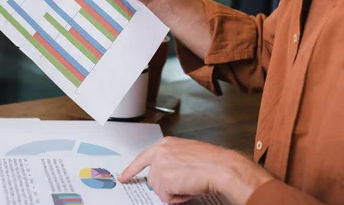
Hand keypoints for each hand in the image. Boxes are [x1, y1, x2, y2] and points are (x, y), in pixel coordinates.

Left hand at [118, 137, 274, 203]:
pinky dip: (178, 198)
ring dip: (174, 192)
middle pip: (153, 179)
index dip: (131, 170)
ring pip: (160, 190)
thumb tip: (167, 176)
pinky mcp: (163, 179)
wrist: (220, 167)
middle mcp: (160, 153)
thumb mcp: (187, 153)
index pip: (142, 158)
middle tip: (185, 182)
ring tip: (189, 183)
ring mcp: (160, 166)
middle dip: (167, 186)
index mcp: (166, 144)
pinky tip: (189, 188)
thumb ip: (171, 160)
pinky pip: (167, 198)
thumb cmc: (211, 161)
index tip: (123, 177)